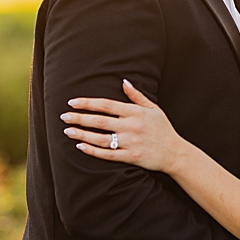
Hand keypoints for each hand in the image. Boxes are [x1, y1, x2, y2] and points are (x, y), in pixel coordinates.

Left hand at [61, 81, 182, 171]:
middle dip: (79, 118)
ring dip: (82, 135)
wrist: (175, 153)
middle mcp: (131, 126)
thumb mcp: (153, 109)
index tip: (72, 102)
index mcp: (135, 112)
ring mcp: (131, 142)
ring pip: (101, 138)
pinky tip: (81, 147)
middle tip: (64, 117)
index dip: (87, 103)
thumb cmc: (163, 129)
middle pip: (100, 121)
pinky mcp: (131, 157)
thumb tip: (123, 82)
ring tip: (68, 132)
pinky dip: (93, 151)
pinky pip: (108, 154)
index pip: (106, 105)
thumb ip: (136, 96)